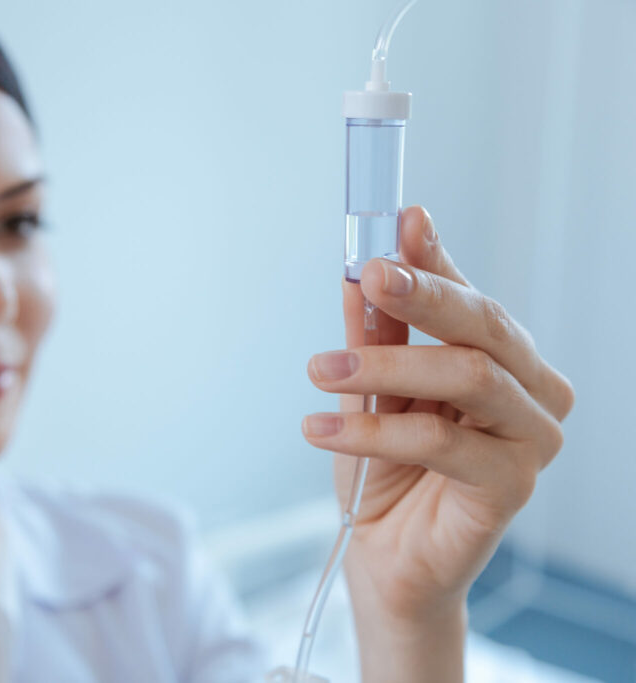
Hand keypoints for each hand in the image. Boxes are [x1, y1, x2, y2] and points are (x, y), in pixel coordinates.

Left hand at [301, 206, 574, 677]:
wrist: (386, 554)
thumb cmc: (386, 469)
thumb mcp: (370, 391)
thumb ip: (374, 335)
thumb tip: (359, 272)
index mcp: (504, 359)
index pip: (472, 296)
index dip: (437, 256)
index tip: (400, 220)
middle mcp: (532, 391)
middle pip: (484, 325)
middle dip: (420, 294)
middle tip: (365, 275)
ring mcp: (532, 438)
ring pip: (467, 375)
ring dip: (385, 365)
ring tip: (320, 370)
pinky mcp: (513, 485)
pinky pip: (442, 440)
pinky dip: (374, 430)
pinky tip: (321, 428)